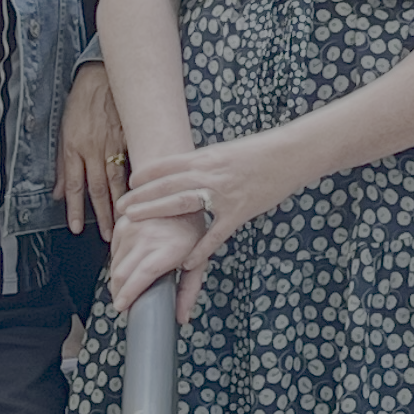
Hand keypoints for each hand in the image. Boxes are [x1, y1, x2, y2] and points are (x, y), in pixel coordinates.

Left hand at [60, 64, 127, 233]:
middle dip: (102, 215)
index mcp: (74, 148)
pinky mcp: (129, 140)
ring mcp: (113, 146)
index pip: (74, 186)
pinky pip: (133, 165)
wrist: (101, 77)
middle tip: (107, 236)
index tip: (75, 228)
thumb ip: (63, 164)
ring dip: (120, 204)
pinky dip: (137, 183)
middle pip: (97, 189)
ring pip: (117, 181)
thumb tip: (58, 192)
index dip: (74, 209)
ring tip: (123, 223)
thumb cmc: (82, 103)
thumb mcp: (64, 132)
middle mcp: (93, 150)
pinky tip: (142, 197)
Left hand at [108, 131, 311, 319]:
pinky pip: (215, 233)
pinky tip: (184, 261)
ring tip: (134, 221)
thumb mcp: (227, 152)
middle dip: (141, 196)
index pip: (169, 164)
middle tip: (122, 207)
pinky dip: (199, 248)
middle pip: (167, 184)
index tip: (131, 182)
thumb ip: (206, 164)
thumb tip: (187, 172)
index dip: (147, 174)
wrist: (292, 153)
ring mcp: (224, 194)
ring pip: (182, 203)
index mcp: (208, 157)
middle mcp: (211, 174)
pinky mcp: (239, 212)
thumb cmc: (261, 152)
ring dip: (155, 211)